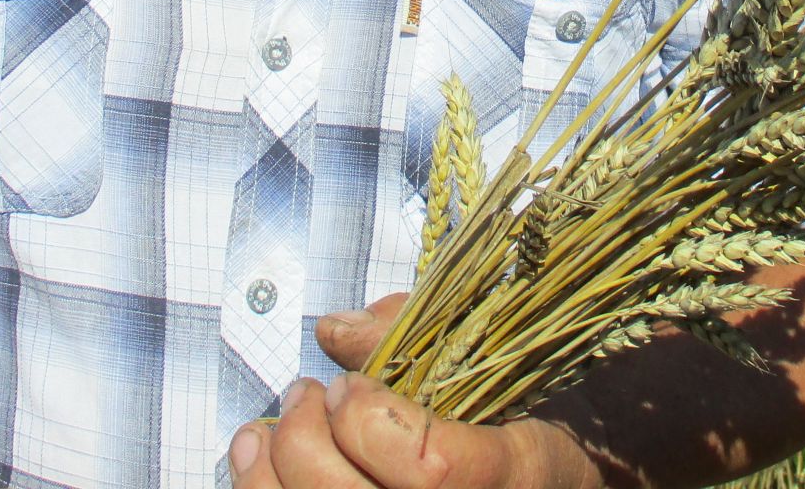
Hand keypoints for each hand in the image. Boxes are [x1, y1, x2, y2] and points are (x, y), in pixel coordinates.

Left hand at [226, 296, 599, 488]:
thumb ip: (417, 336)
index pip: (429, 470)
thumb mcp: (498, 368)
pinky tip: (256, 466)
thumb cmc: (522, 420)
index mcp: (513, 476)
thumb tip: (335, 330)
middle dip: (303, 439)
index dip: (369, 420)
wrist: (548, 483)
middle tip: (303, 393)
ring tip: (262, 433)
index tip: (349, 384)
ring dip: (265, 476)